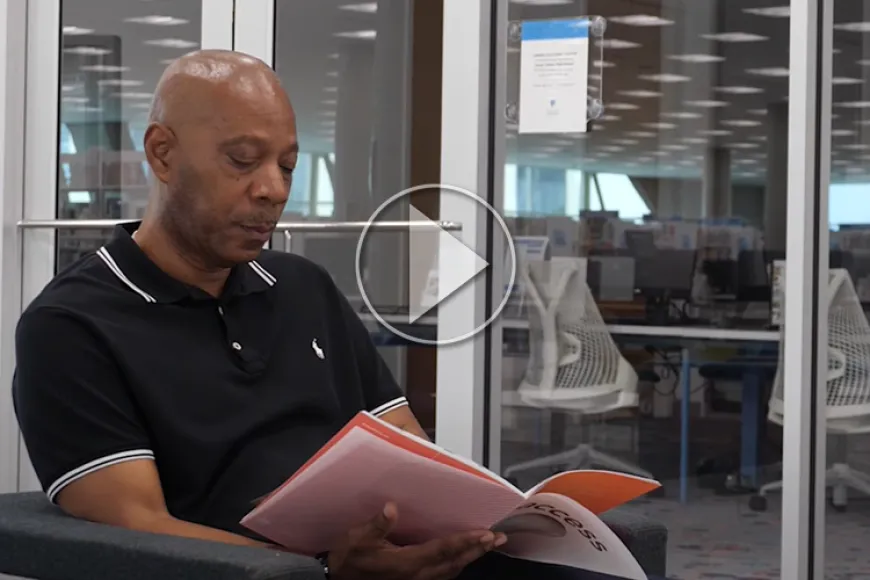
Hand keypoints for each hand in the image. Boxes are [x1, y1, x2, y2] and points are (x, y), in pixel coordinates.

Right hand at [327, 502, 506, 579]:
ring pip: (451, 571)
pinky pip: (443, 576)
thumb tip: (391, 507)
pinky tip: (462, 558)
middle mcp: (417, 576)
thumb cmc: (348, 558)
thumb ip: (377, 525)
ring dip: (470, 558)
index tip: (485, 533)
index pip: (443, 550)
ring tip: (487, 545)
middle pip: (454, 562)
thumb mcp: (357, 538)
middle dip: (477, 550)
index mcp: (406, 563)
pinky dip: (457, 565)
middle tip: (499, 538)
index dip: (465, 541)